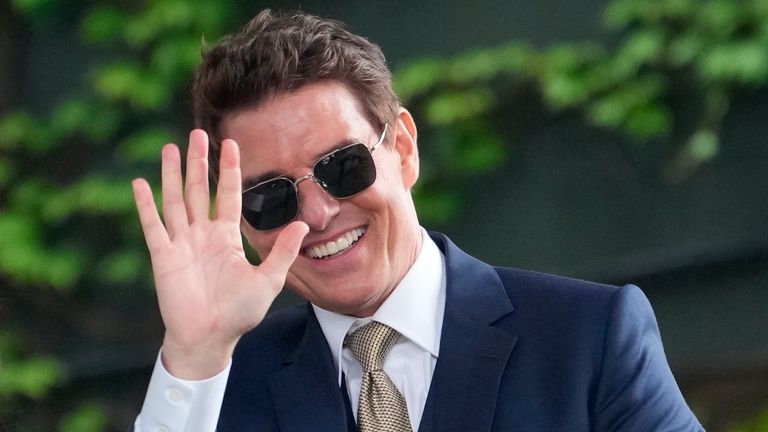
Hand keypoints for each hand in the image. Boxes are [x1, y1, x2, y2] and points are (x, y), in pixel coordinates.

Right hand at [132, 130, 307, 378]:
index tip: (230, 143)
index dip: (229, 170)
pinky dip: (146, 205)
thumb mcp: (268, 280)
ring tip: (171, 148)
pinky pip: (154, 226)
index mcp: (226, 237)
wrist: (210, 338)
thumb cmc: (239, 313)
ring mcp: (182, 243)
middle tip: (197, 134)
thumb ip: (282, 251)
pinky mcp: (164, 256)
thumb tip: (302, 224)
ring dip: (173, 175)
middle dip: (198, 163)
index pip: (229, 195)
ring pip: (176, 201)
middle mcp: (203, 235)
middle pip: (199, 190)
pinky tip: (141, 183)